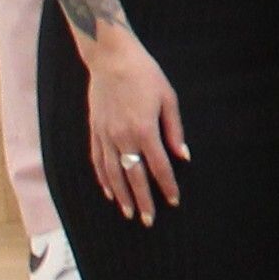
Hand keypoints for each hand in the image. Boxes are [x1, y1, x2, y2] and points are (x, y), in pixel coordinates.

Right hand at [80, 28, 187, 220]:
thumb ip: (175, 130)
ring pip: (113, 173)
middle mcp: (122, 137)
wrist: (111, 59)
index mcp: (144, 129)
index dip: (166, 185)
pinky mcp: (94, 131)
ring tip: (129, 212)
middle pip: (134, 176)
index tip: (173, 201)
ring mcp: (105, 135)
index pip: (158, 166)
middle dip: (143, 200)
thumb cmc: (145, 75)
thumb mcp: (168, 98)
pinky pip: (98, 161)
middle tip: (149, 220)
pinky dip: (104, 179)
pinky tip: (109, 191)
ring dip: (121, 195)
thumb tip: (183, 156)